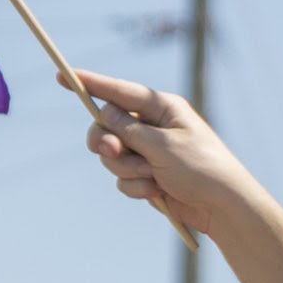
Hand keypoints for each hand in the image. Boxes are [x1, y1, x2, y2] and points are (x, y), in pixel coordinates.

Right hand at [76, 72, 273, 240]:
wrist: (221, 207)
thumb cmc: (201, 169)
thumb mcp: (163, 145)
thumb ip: (129, 130)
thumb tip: (104, 113)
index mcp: (162, 108)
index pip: (119, 92)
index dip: (90, 84)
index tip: (61, 75)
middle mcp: (153, 127)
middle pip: (106, 126)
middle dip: (106, 141)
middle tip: (114, 151)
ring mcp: (148, 152)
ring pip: (111, 156)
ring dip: (127, 169)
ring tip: (153, 177)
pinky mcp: (147, 176)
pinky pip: (122, 179)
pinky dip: (136, 186)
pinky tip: (157, 192)